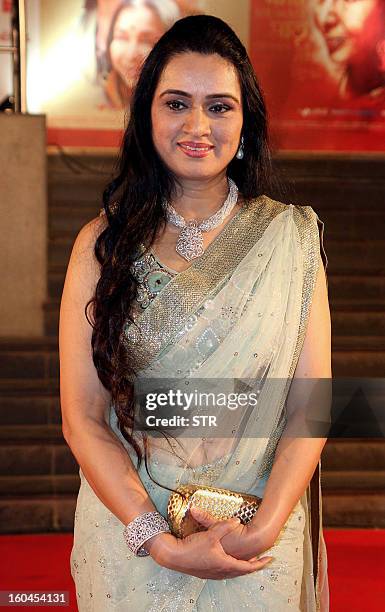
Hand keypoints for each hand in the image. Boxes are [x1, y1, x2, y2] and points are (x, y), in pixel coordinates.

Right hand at [146, 517, 273, 579]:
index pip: (248, 566)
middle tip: (262, 560)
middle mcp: (221, 571)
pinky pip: (224, 570)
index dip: (260, 563)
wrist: (175, 556)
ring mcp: (213, 573)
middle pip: (242, 571)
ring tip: (249, 561)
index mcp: (225, 564)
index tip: (269, 559)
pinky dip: (232, 566)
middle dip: (253, 565)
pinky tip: (229, 561)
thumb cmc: (193, 548)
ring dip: (242, 566)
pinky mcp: (206, 572)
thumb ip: (225, 526)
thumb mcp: (212, 534)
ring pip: (233, 571)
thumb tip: (237, 520)